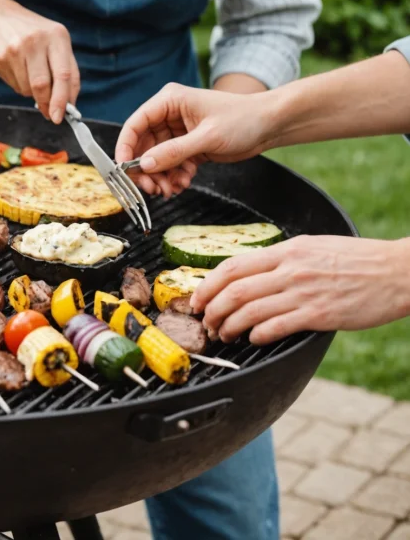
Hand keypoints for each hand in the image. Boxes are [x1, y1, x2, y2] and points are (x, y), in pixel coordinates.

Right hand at [0, 5, 80, 123]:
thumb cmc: (36, 34)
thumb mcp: (58, 43)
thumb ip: (68, 72)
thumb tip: (70, 104)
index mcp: (56, 36)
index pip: (62, 74)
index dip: (62, 99)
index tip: (61, 117)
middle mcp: (34, 41)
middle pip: (41, 85)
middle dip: (46, 104)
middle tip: (49, 113)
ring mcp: (13, 51)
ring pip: (26, 89)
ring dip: (32, 92)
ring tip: (31, 74)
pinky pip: (13, 86)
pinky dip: (20, 85)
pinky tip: (18, 69)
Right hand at [115, 83, 278, 197]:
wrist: (270, 125)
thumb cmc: (243, 119)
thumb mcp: (207, 137)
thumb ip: (173, 152)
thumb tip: (143, 165)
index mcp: (169, 102)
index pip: (136, 124)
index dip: (125, 147)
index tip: (124, 170)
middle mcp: (169, 116)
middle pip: (142, 146)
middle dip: (145, 170)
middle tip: (151, 189)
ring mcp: (177, 133)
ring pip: (155, 159)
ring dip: (160, 177)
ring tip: (171, 190)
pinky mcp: (187, 147)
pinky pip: (170, 165)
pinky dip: (173, 177)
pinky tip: (184, 183)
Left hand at [190, 235, 409, 344]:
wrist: (399, 271)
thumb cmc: (358, 261)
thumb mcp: (314, 247)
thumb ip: (282, 260)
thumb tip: (252, 274)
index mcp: (286, 251)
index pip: (232, 266)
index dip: (207, 286)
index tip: (198, 300)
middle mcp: (290, 270)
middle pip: (233, 290)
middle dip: (211, 310)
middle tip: (206, 323)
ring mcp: (303, 292)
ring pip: (248, 311)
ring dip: (228, 327)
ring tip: (224, 335)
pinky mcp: (319, 314)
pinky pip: (275, 327)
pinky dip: (257, 335)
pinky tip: (253, 339)